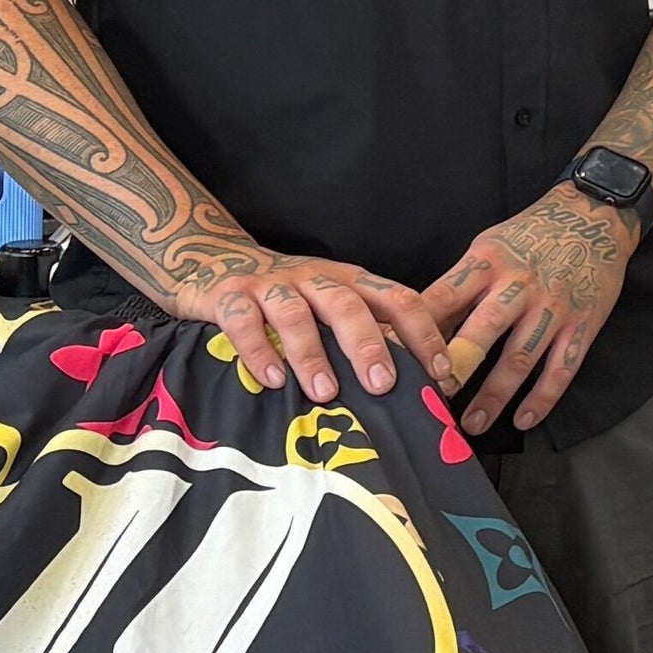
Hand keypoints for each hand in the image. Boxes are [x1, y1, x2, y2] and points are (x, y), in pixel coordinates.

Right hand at [189, 253, 442, 405]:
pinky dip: (257, 351)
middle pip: (348, 306)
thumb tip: (409, 387)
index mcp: (349, 282)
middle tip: (382, 386)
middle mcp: (315, 279)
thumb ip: (362, 335)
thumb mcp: (329, 307)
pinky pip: (243, 321)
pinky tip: (272, 380)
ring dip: (312, 355)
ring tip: (325, 393)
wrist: (212, 259)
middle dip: (368, 346)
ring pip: (295, 315)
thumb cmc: (287, 298)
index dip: (422, 333)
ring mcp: (270, 286)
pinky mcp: (228, 296)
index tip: (439, 373)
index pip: (397, 300)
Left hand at [426, 186, 639, 435]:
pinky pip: (562, 368)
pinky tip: (524, 419)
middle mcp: (519, 286)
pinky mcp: (583, 324)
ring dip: (495, 394)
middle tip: (432, 401)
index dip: (418, 332)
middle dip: (456, 368)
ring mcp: (553, 307)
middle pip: (483, 330)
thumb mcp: (488, 247)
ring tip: (472, 424)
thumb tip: (420, 329)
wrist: (593, 216)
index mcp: (487, 263)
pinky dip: (543, 397)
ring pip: (521, 357)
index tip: (396, 362)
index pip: (444, 299)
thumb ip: (459, 286)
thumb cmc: (530, 235)